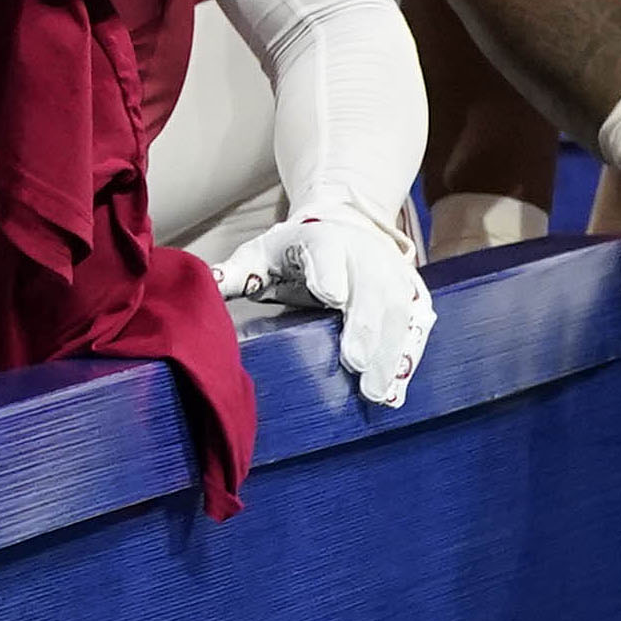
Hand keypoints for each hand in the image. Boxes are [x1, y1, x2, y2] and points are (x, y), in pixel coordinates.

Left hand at [218, 201, 432, 407]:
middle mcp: (366, 256)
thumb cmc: (296, 251)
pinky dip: (410, 359)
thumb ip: (235, 273)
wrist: (347, 228)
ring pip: (399, 314)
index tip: (332, 297)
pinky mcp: (413, 297)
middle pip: (370, 291)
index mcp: (323, 240)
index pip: (328, 254)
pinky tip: (398, 390)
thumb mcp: (262, 253)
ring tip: (378, 392)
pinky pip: (416, 328)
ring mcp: (394, 276)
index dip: (331, 274)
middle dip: (365, 327)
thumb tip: (203, 286)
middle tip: (355, 364)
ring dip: (391, 354)